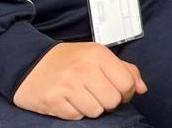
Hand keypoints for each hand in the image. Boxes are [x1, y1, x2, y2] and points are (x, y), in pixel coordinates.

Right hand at [13, 42, 145, 118]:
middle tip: (97, 94)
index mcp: (98, 55)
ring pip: (96, 112)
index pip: (127, 83)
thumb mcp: (97, 56)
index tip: (116, 90)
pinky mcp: (53, 101)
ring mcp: (66, 85)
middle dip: (108, 102)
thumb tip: (142, 88)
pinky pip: (76, 117)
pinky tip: (68, 100)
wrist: (29, 64)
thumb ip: (124, 69)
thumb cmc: (68, 61)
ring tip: (82, 96)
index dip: (126, 92)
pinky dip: (75, 112)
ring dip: (91, 108)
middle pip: (112, 101)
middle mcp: (83, 69)